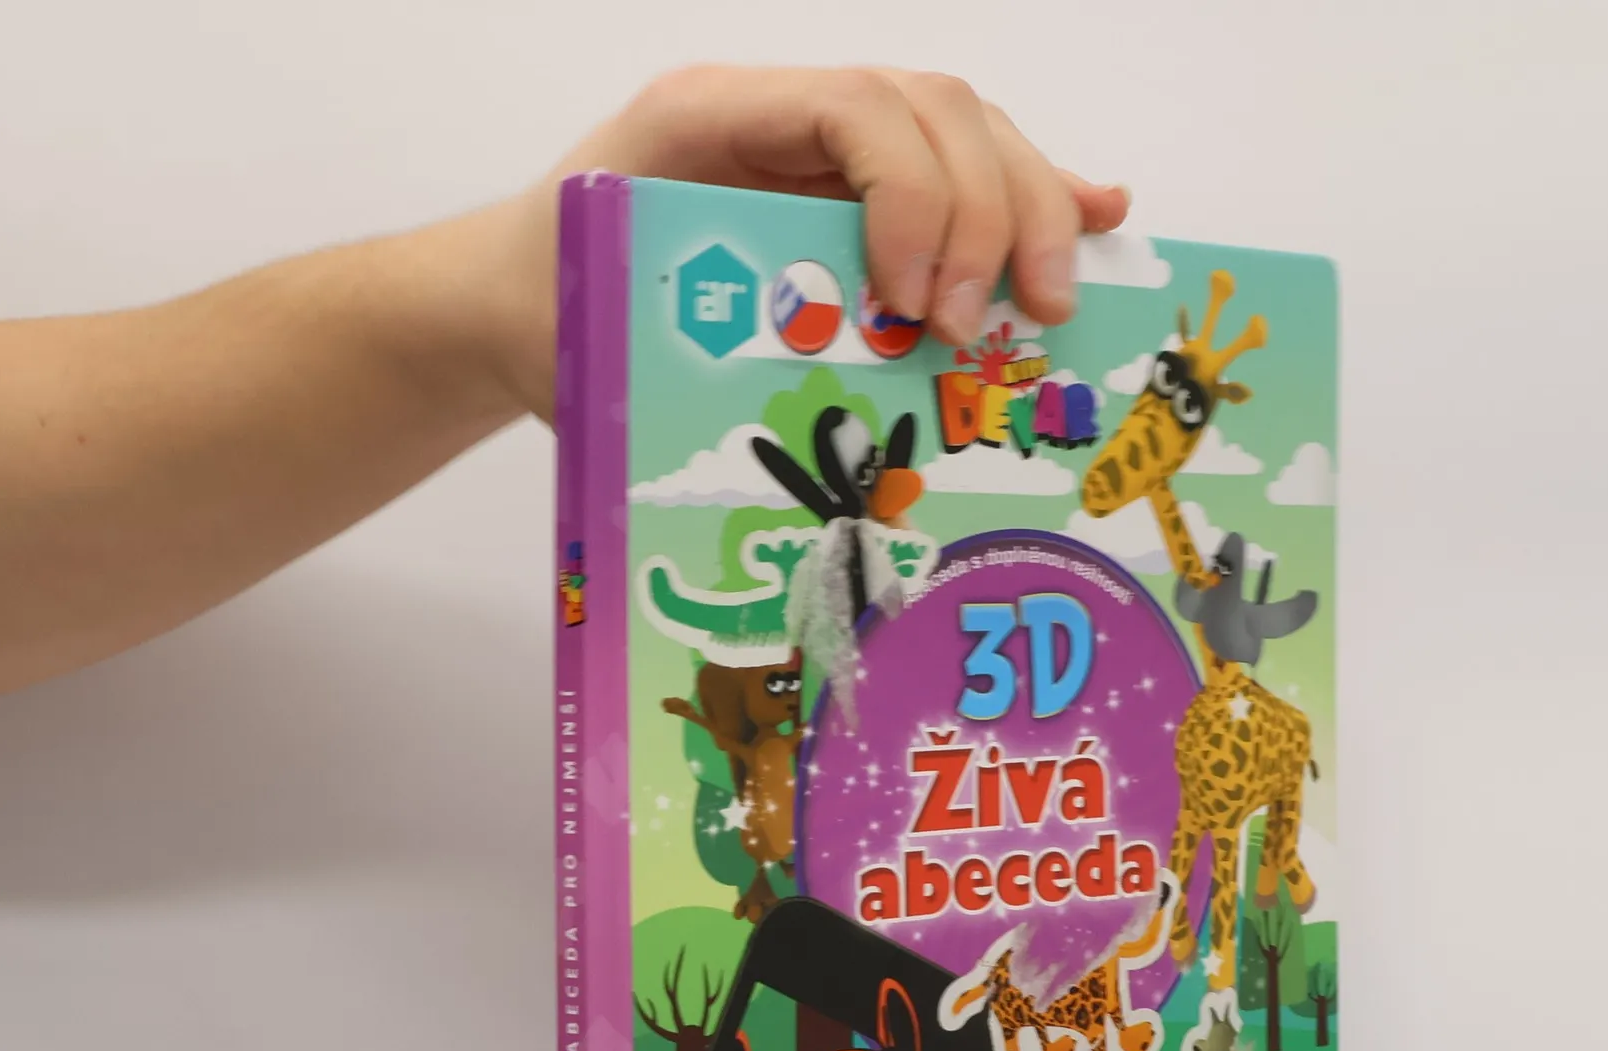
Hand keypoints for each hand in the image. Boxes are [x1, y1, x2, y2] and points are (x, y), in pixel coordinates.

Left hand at [473, 65, 1129, 419]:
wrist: (509, 308)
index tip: (916, 309)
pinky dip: (1034, 196)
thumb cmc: (550, 322)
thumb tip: (824, 385)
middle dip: (988, 216)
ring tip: (1045, 308)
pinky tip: (1099, 220)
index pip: (859, 109)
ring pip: (964, 134)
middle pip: (937, 111)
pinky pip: (956, 175)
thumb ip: (705, 333)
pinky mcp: (850, 195)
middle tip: (984, 328)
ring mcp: (821, 149)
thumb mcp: (607, 326)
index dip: (915, 198)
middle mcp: (781, 117)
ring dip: (1026, 214)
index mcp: (713, 119)